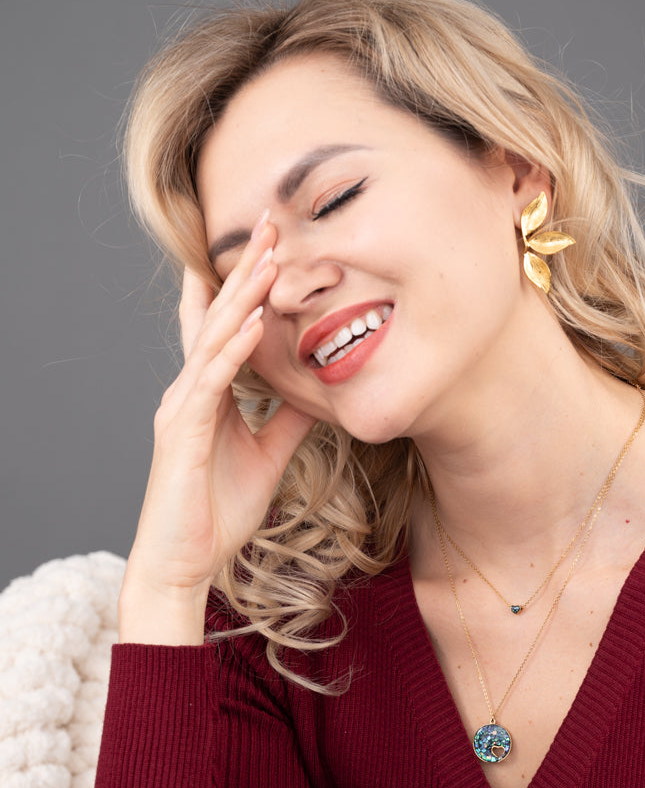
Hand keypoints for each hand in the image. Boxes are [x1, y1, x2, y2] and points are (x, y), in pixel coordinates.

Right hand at [119, 213, 315, 643]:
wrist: (185, 563)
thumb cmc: (218, 511)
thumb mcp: (268, 455)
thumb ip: (287, 418)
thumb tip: (318, 391)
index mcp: (208, 394)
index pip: (227, 327)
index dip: (248, 286)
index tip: (276, 246)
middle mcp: (189, 390)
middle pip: (220, 318)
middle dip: (246, 271)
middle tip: (271, 224)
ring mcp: (182, 408)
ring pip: (215, 339)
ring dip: (243, 296)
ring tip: (271, 257)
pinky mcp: (183, 432)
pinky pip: (212, 380)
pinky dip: (235, 348)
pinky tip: (257, 321)